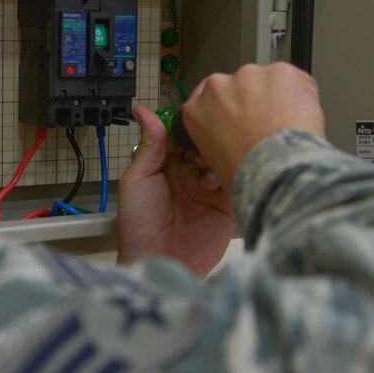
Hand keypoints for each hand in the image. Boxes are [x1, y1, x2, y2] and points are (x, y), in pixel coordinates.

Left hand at [116, 105, 234, 276]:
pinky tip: (213, 180)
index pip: (183, 136)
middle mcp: (191, 176)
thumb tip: (142, 111)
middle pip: (206, 144)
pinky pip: (235, 180)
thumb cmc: (140, 225)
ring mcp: (210, 189)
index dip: (187, 128)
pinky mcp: (228, 204)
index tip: (188, 123)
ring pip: (222, 158)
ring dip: (215, 156)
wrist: (158, 261)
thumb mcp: (138, 179)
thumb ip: (150, 145)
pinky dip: (228, 173)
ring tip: (202, 166)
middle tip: (195, 150)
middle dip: (204, 141)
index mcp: (168, 167)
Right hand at [181, 62, 324, 193]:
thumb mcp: (216, 166)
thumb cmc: (248, 177)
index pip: (208, 99)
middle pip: (238, 86)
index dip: (228, 109)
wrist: (277, 172)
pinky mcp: (279, 72)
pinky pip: (294, 79)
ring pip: (266, 81)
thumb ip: (219, 144)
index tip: (240, 118)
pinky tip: (302, 116)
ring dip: (276, 96)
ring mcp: (249, 76)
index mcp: (196, 111)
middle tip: (267, 125)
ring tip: (287, 125)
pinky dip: (301, 94)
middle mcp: (218, 87)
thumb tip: (235, 144)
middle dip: (252, 101)